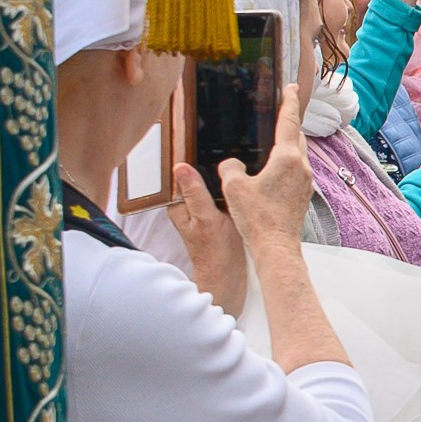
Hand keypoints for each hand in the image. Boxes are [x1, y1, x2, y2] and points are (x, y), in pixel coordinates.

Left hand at [168, 160, 248, 313]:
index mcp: (179, 204)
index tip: (206, 144)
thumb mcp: (206, 219)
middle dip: (211, 165)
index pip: (182, 171)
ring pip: (211, 183)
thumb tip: (181, 167)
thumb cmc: (217, 253)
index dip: (194, 156)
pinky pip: (222, 194)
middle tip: (227, 156)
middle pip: (199, 174)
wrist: (229, 276)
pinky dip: (230, 189)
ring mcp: (204, 209)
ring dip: (222, 177)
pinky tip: (241, 186)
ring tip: (236, 169)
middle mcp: (189, 206)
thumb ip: (194, 193)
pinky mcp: (217, 214)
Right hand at [217, 84, 315, 252]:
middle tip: (281, 111)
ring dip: (289, 144)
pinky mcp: (302, 196)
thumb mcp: (234, 187)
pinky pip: (295, 171)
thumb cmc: (258, 219)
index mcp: (287, 158)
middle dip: (289, 122)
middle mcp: (301, 167)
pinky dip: (287, 163)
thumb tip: (232, 164)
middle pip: (297, 136)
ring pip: (298, 155)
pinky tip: (273, 170)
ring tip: (274, 140)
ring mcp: (304, 183)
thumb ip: (230, 168)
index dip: (288, 101)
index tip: (290, 87)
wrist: (276, 248)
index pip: (289, 121)